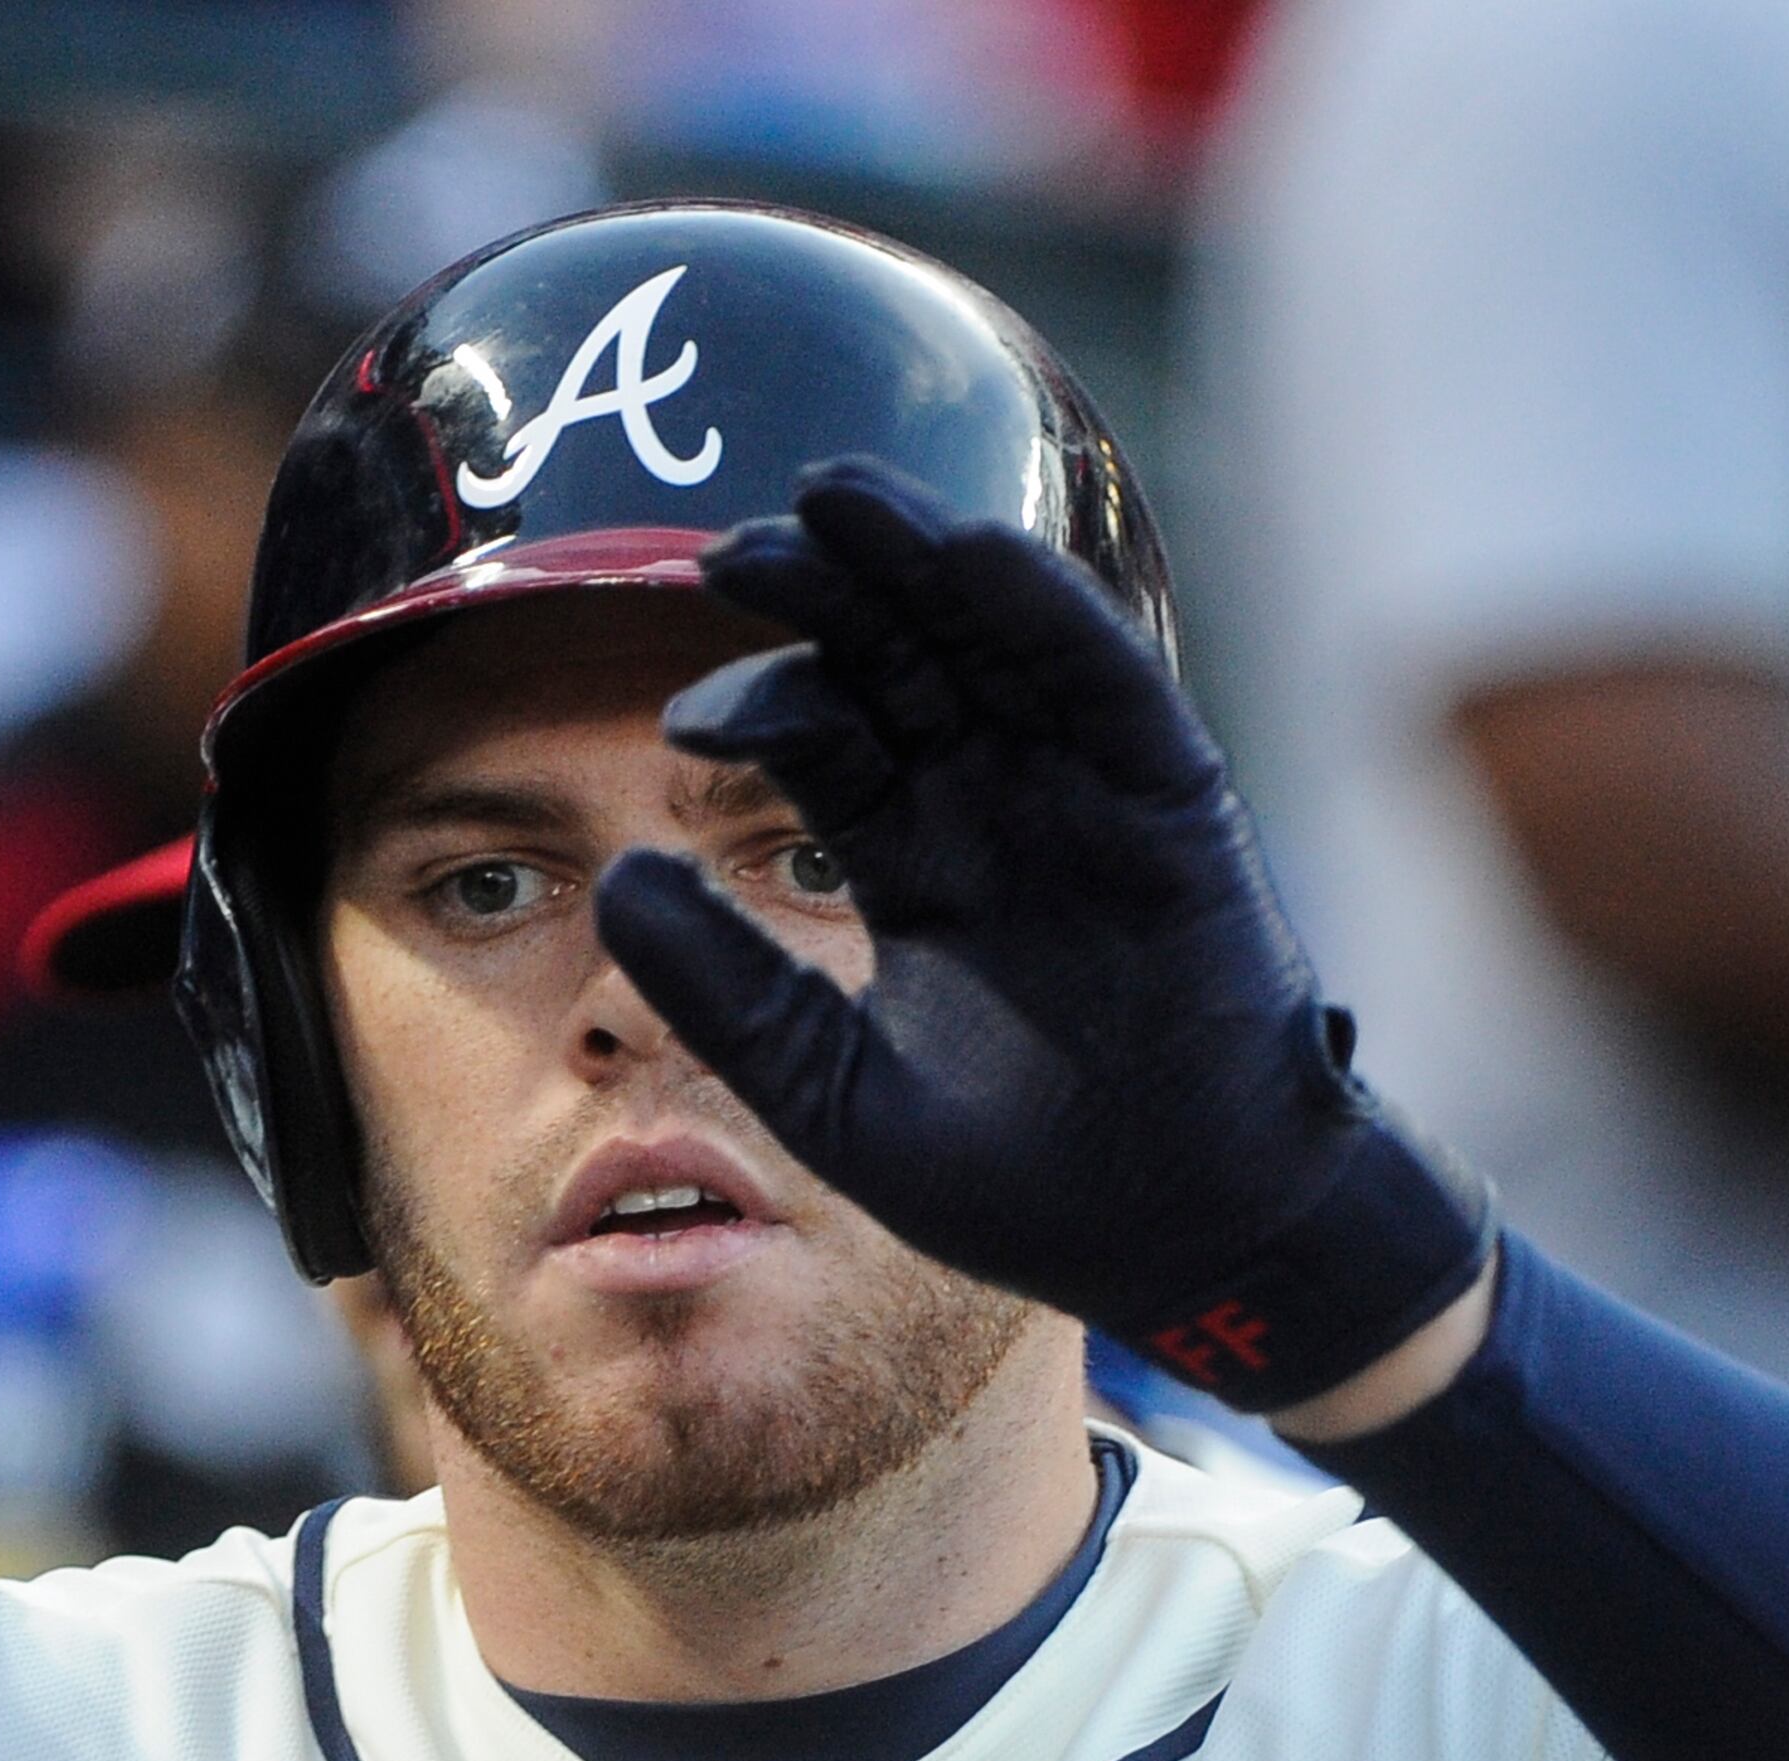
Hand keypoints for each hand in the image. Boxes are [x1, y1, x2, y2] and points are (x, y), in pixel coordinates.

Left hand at [591, 460, 1487, 1412]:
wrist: (1179, 1240)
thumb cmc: (1019, 1180)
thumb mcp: (833, 1091)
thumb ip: (730, 992)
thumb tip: (609, 879)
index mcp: (917, 858)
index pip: (826, 739)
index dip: (759, 705)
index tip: (682, 720)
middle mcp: (995, 801)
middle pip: (896, 658)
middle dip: (822, 591)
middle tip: (732, 546)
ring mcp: (1085, 790)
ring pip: (992, 637)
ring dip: (919, 560)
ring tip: (834, 492)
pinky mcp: (1173, 800)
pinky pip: (1105, 680)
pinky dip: (1046, 611)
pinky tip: (974, 553)